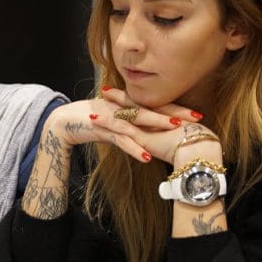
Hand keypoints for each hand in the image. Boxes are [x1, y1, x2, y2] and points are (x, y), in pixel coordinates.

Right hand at [44, 88, 199, 162]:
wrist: (64, 121)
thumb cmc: (92, 121)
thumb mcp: (117, 121)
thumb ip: (134, 125)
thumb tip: (152, 135)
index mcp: (127, 105)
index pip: (156, 105)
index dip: (176, 109)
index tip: (197, 114)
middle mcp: (122, 107)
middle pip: (152, 109)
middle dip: (174, 113)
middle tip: (195, 118)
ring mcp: (112, 116)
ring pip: (138, 120)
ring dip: (157, 124)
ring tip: (175, 130)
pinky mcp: (101, 128)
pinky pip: (120, 139)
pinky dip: (133, 147)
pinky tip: (146, 156)